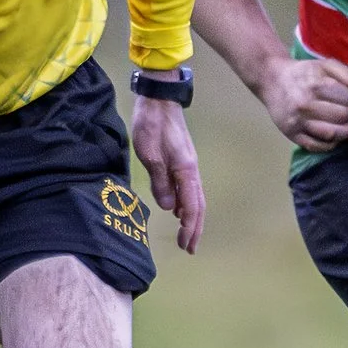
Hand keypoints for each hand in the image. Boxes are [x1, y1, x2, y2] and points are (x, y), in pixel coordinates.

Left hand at [130, 92, 204, 252]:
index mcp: (185, 170)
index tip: (186, 245)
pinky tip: (179, 209)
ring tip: (186, 234)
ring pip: (195, 197)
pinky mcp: (182, 160)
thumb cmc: (152, 124)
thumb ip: (160, 181)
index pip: (192, 206)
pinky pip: (189, 188)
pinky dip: (187, 204)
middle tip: (189, 248)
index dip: (190, 227)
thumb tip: (170, 208)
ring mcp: (188, 165)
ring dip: (192, 217)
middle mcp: (191, 170)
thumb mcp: (149, 154)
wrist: (159, 100)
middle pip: (198, 205)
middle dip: (195, 228)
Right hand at [255, 55, 347, 149]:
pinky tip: (333, 137)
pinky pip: (316, 146)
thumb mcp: (323, 65)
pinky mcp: (292, 135)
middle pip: (342, 116)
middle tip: (344, 111)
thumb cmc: (302, 73)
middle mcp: (305, 105)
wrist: (272, 80)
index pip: (346, 97)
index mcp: (314, 86)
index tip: (344, 97)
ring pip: (332, 134)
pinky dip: (329, 144)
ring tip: (345, 126)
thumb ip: (344, 72)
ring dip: (344, 131)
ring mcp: (297, 122)